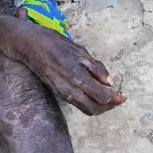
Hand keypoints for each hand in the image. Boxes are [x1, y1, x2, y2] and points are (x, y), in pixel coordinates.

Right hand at [9, 20, 125, 115]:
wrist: (29, 46)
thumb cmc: (55, 43)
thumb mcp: (79, 50)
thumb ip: (96, 68)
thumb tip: (110, 82)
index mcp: (77, 77)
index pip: (102, 97)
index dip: (115, 99)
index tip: (123, 95)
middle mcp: (70, 90)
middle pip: (95, 109)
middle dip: (109, 106)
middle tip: (118, 99)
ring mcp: (63, 94)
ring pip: (86, 110)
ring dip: (100, 107)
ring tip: (109, 98)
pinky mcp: (59, 94)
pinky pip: (78, 105)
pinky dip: (90, 103)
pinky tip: (95, 93)